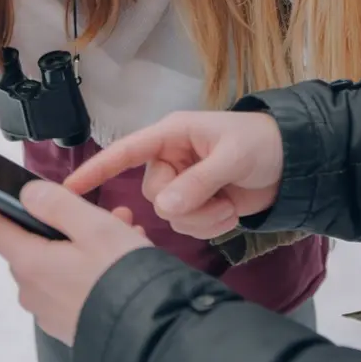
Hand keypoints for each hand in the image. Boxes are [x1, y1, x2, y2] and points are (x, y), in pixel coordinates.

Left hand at [0, 181, 150, 344]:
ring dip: (82, 242)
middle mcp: (32, 289)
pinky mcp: (67, 320)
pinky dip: (89, 266)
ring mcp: (48, 308)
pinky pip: (70, 283)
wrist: (150, 330)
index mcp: (30, 262)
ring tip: (123, 232)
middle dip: (61, 221)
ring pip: (56, 261)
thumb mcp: (93, 226)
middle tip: (98, 211)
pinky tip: (121, 258)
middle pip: (32, 242)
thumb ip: (55, 203)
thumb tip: (28, 193)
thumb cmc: (122, 278)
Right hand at [64, 110, 283, 239]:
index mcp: (171, 135)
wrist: (292, 163)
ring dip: (201, 218)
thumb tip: (166, 207)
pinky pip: (187, 226)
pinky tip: (229, 211)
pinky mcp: (197, 204)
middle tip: (218, 200)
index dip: (96, 168)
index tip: (68, 188)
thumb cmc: (262, 142)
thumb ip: (199, 181)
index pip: (125, 151)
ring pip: (170, 216)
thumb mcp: (232, 156)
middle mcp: (171, 159)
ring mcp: (183, 184)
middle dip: (185, 205)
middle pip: (153, 194)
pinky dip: (209, 226)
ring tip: (228, 204)